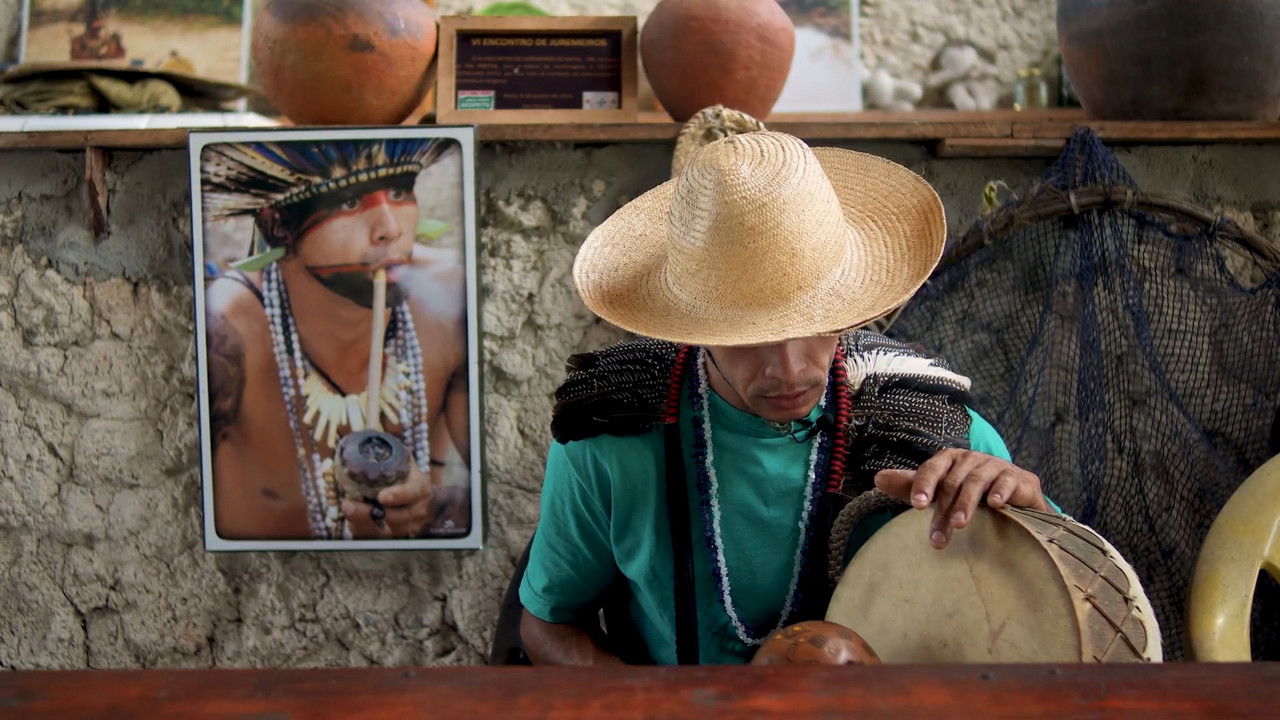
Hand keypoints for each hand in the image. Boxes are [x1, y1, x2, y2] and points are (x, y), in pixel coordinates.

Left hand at [342, 463, 432, 537]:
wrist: (427, 503)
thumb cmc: (409, 480)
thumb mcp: (406, 464)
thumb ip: (392, 454)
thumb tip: (367, 436)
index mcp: (421, 488)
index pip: (413, 492)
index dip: (399, 495)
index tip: (382, 496)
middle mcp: (418, 511)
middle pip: (397, 518)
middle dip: (370, 514)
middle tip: (348, 504)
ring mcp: (409, 528)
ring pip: (386, 533)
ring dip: (362, 523)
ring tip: (346, 511)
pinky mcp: (398, 538)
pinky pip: (378, 540)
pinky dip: (362, 531)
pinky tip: (350, 521)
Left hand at [874, 448, 1047, 549]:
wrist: (1015, 500)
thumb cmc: (969, 495)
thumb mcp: (939, 491)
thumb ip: (911, 486)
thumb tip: (878, 478)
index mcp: (950, 460)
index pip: (932, 468)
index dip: (923, 485)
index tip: (917, 506)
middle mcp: (972, 459)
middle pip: (953, 482)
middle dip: (944, 511)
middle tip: (937, 538)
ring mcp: (997, 466)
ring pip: (977, 481)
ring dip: (967, 504)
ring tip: (960, 525)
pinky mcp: (1020, 478)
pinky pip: (1008, 481)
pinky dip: (1001, 492)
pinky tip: (995, 505)